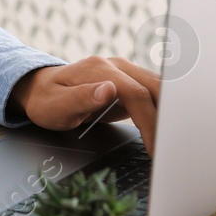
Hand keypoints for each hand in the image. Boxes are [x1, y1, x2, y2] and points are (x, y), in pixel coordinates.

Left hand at [8, 56, 160, 152]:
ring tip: (176, 142)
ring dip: (170, 114)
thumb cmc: (46, 100)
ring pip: (160, 89)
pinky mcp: (130, 83)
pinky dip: (164, 111)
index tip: (155, 148)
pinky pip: (154, 94)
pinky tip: (168, 130)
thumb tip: (109, 90)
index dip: (150, 122)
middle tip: (174, 149)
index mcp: (100, 69)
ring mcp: (125, 73)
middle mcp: (116, 66)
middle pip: (156, 88)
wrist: (40, 90)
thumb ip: (82, 97)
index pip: (136, 95)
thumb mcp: (56, 105)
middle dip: (168, 118)